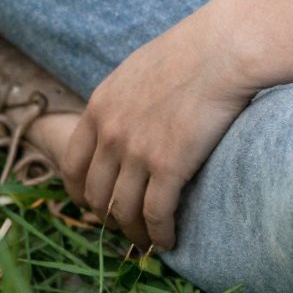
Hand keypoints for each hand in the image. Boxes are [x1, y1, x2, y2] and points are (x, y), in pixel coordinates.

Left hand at [60, 0, 260, 252]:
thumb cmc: (188, 55)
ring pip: (123, 211)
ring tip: (147, 241)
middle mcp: (110, 133)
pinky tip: (170, 241)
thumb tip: (124, 122)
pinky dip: (160, 235)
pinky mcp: (168, 167)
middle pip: (96, 194)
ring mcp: (136, 151)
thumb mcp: (136, 72)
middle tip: (124, 227)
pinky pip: (156, 216)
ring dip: (134, 233)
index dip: (79, 192)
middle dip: (107, 217)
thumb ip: (122, 102)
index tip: (90, 205)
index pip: (73, 164)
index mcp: (99, 107)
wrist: (220, 51)